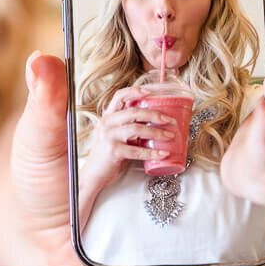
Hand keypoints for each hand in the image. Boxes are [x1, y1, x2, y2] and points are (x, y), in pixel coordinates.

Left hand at [9, 0, 264, 265]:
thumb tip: (41, 63)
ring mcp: (223, 155)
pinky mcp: (229, 204)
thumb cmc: (51, 180)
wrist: (54, 245)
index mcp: (169, 78)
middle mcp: (207, 109)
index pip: (221, 27)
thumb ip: (47, 105)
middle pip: (262, 63)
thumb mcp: (42, 139)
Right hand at [78, 86, 177, 207]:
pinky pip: (137, 150)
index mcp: (108, 117)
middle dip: (155, 115)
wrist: (94, 173)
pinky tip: (163, 153)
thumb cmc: (108, 154)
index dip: (135, 91)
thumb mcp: (115, 135)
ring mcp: (109, 136)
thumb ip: (128, 127)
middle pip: (134, 112)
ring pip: (137, 129)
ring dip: (157, 132)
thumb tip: (154, 122)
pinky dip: (152, 152)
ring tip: (170, 136)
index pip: (120, 96)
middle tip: (169, 120)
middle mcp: (107, 123)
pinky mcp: (113, 151)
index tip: (150, 92)